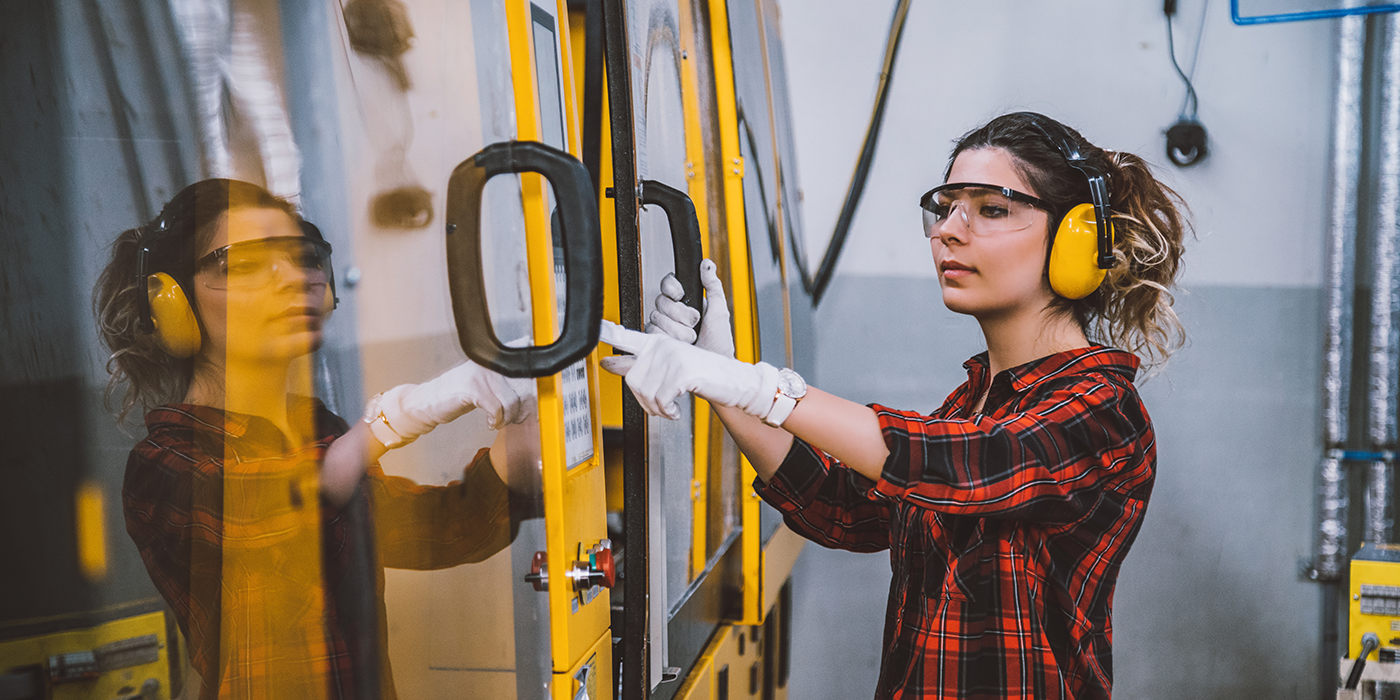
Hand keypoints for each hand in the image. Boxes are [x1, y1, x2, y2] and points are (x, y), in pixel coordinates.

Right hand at [378, 360, 534, 439]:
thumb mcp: (483, 383)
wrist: (427, 402)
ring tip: (501, 421)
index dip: (535, 382)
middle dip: (526, 406)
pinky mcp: (472, 389)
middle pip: (523, 385)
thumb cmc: (457, 394)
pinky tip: (491, 423)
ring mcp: (481, 374)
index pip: (525, 363)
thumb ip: (504, 383)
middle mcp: (490, 362)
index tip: (536, 398)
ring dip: (509, 417)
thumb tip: (532, 392)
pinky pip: (497, 409)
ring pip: (511, 400)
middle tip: (520, 417)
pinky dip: (496, 420)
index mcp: (494, 358)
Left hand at [599, 320, 777, 419]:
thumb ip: (640, 367)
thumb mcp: (670, 369)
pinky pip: (661, 400)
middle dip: (644, 400)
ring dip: (657, 408)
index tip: (597, 327)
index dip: (609, 333)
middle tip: (661, 404)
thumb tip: (608, 363)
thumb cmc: (705, 376)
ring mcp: (673, 356)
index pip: (626, 336)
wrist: (735, 382)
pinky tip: (677, 409)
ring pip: (646, 392)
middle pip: (633, 380)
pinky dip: (668, 411)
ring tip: (670, 406)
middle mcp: (663, 345)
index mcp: (658, 342)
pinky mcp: (682, 372)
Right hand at [648, 259, 734, 356]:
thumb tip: (707, 265)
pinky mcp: (656, 344)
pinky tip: (678, 343)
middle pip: (661, 301)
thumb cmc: (719, 343)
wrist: (714, 369)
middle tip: (694, 322)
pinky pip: (652, 334)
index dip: (672, 287)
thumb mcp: (720, 311)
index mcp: (686, 302)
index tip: (680, 294)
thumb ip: (713, 286)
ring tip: (690, 338)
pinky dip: (667, 338)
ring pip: (656, 318)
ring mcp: (662, 329)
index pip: (668, 284)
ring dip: (677, 329)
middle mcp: (671, 314)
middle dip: (680, 313)